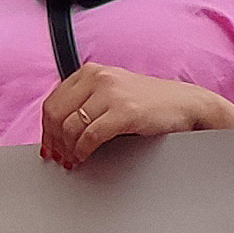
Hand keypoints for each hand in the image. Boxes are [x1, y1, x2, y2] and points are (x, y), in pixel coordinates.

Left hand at [38, 63, 233, 167]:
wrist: (187, 104)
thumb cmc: (152, 102)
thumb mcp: (114, 91)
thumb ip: (87, 100)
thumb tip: (59, 127)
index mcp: (91, 72)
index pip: (53, 101)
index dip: (46, 128)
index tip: (48, 145)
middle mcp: (98, 78)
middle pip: (56, 114)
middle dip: (53, 141)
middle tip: (57, 158)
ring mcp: (111, 94)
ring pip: (70, 126)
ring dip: (67, 149)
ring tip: (71, 161)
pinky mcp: (124, 112)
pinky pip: (90, 136)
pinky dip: (82, 151)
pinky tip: (84, 157)